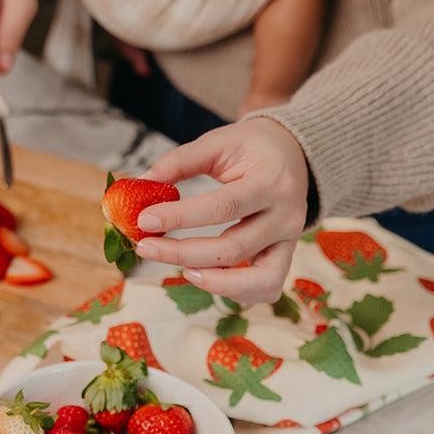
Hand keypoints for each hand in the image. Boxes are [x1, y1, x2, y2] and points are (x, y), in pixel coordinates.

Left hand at [134, 117, 310, 303]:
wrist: (293, 153)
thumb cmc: (251, 148)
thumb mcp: (219, 142)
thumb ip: (180, 162)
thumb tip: (140, 184)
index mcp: (270, 181)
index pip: (224, 207)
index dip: (181, 217)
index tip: (144, 220)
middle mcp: (286, 215)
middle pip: (233, 249)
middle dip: (182, 254)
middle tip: (145, 248)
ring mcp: (290, 240)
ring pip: (259, 280)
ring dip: (213, 282)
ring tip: (181, 270)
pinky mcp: (286, 256)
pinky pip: (267, 288)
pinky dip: (236, 291)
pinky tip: (205, 275)